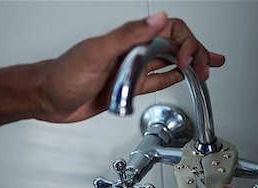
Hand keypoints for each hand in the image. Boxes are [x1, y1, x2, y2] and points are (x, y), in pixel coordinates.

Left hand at [0, 12, 224, 132]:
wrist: (49, 99)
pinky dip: (173, 78)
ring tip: (208, 67)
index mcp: (130, 39)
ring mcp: (134, 69)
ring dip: (191, 63)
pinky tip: (183, 77)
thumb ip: (129, 35)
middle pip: (175, 46)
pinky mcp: (130, 86)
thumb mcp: (97, 52)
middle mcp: (135, 52)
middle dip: (196, 53)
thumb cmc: (66, 75)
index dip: (187, 44)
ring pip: (170, 62)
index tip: (189, 63)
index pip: (170, 32)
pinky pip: (157, 80)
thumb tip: (159, 19)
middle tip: (209, 66)